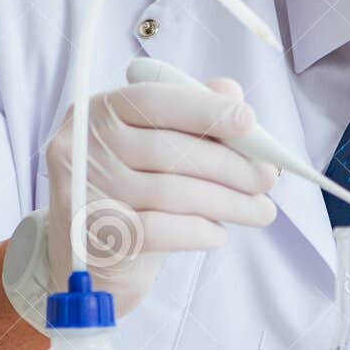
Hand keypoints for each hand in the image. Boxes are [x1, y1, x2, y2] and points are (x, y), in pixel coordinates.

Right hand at [44, 77, 279, 315]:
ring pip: (171, 192)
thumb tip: (232, 93)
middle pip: (169, 150)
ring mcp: (83, 192)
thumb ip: (191, 114)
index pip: (154, 100)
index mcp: (99, 111)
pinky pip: (160, 230)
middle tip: (267, 179)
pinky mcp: (93, 235)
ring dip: (228, 203)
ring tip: (260, 211)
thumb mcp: (158, 146)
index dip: (204, 109)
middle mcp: (82, 146)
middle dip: (230, 166)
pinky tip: (218, 233)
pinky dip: (198, 231)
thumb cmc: (134, 191)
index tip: (249, 122)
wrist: (94, 257)